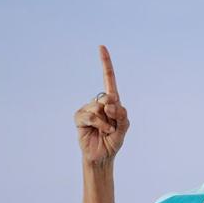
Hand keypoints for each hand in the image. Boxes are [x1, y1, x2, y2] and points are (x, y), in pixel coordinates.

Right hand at [74, 45, 129, 164]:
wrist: (102, 155)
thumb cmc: (114, 140)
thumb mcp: (124, 127)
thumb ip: (122, 115)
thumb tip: (110, 104)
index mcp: (112, 101)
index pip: (109, 78)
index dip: (105, 63)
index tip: (101, 46)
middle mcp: (99, 101)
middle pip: (108, 96)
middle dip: (114, 112)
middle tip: (113, 125)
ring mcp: (88, 108)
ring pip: (99, 107)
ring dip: (107, 122)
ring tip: (106, 131)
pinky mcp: (80, 117)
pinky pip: (90, 116)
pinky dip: (98, 124)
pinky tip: (100, 131)